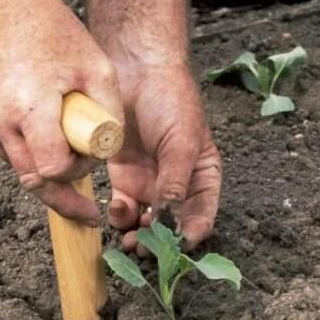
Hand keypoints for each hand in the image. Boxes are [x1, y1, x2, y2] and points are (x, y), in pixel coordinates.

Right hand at [0, 0, 123, 222]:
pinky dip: (25, 148)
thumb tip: (108, 153)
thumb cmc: (57, 34)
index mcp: (29, 106)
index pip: (52, 169)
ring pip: (17, 166)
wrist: (3, 5)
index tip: (90, 168)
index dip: (76, 174)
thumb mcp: (100, 71)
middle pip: (32, 179)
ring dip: (43, 167)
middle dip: (61, 192)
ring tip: (65, 151)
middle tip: (86, 209)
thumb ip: (110, 116)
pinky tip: (42, 130)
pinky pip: (3, 147)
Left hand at [105, 60, 221, 249]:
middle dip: (160, 241)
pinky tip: (116, 211)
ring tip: (130, 238)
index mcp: (203, 177)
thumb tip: (171, 215)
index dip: (191, 233)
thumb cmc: (170, 100)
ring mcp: (150, 183)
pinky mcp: (124, 177)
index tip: (177, 243)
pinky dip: (119, 216)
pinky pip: (123, 207)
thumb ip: (176, 180)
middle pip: (172, 225)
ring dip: (138, 234)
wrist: (135, 70)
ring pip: (146, 221)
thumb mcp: (182, 141)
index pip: (202, 215)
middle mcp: (179, 186)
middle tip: (146, 249)